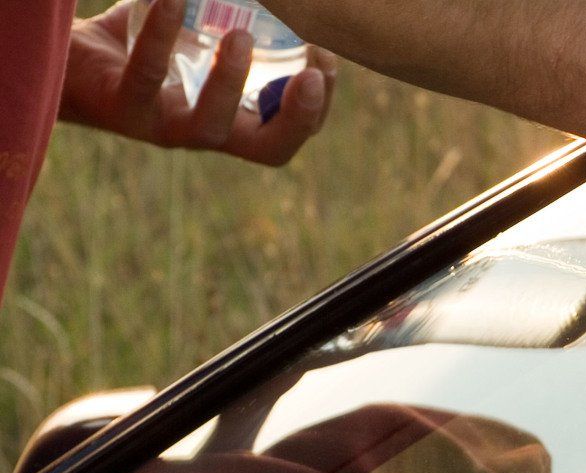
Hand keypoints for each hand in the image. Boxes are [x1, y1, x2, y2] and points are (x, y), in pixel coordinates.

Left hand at [61, 0, 337, 164]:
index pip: (289, 133)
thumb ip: (226, 17)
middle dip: (299, 117)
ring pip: (210, 124)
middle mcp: (204, 134)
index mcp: (230, 122)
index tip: (325, 60)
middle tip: (313, 74)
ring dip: (231, 82)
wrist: (65, 60)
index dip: (316, 108)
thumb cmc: (136, 46)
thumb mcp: (193, 33)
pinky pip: (148, 73)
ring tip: (241, 36)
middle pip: (267, 148)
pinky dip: (163, 33)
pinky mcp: (121, 108)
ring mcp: (163, 128)